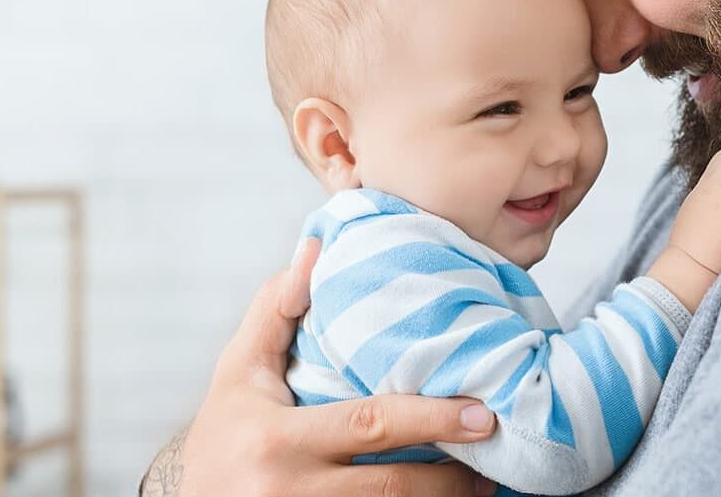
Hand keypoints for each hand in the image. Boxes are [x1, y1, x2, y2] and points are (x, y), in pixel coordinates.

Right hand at [140, 238, 498, 496]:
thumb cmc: (224, 433)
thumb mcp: (239, 371)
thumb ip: (276, 309)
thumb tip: (317, 248)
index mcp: (277, 439)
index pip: (370, 424)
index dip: (431, 419)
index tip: (481, 412)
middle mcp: (291, 490)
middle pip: (392, 485)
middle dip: (452, 476)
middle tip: (496, 450)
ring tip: (482, 483)